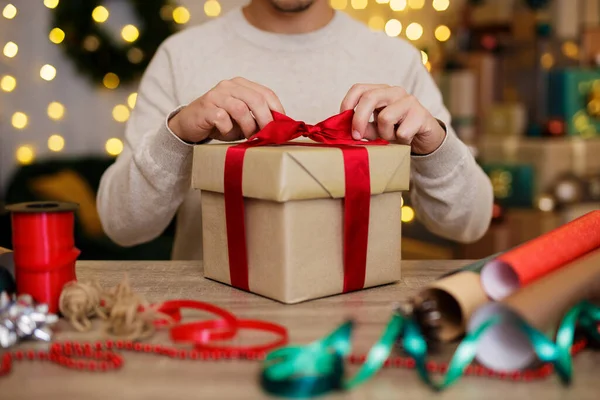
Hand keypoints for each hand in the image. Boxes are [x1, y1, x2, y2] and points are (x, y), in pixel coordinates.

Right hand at [168, 77, 284, 142]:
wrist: (190, 125)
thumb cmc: (220, 123)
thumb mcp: (243, 120)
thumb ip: (258, 119)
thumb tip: (279, 129)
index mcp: (242, 85)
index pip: (267, 93)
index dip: (278, 110)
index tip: (281, 127)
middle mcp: (229, 86)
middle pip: (256, 99)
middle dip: (266, 120)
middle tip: (268, 136)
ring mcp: (216, 95)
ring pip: (241, 109)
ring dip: (248, 127)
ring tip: (249, 138)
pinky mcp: (205, 107)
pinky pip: (222, 118)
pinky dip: (228, 129)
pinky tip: (226, 133)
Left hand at [340, 84, 445, 154]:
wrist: (425, 139)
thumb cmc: (396, 132)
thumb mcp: (376, 130)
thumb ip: (363, 128)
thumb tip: (348, 131)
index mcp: (380, 92)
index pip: (359, 89)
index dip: (347, 103)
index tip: (342, 121)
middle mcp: (394, 92)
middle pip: (369, 98)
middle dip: (359, 119)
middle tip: (356, 136)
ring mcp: (409, 101)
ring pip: (385, 117)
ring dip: (385, 134)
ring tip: (392, 137)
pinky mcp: (421, 114)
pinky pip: (402, 132)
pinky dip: (401, 141)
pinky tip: (406, 139)